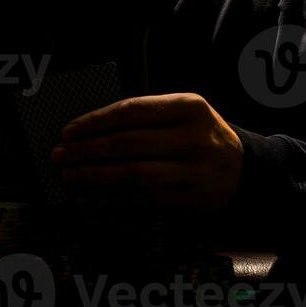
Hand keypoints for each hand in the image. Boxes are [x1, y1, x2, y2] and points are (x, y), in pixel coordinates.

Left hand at [51, 93, 244, 208]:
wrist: (246, 172)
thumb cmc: (202, 138)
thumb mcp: (184, 114)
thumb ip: (145, 117)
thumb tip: (89, 131)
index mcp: (188, 107)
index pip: (130, 111)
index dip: (94, 122)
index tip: (68, 131)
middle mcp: (192, 137)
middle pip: (126, 144)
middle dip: (86, 151)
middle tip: (60, 156)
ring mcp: (192, 171)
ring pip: (131, 175)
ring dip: (94, 177)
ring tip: (69, 177)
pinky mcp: (189, 199)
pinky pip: (142, 199)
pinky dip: (112, 199)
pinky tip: (92, 197)